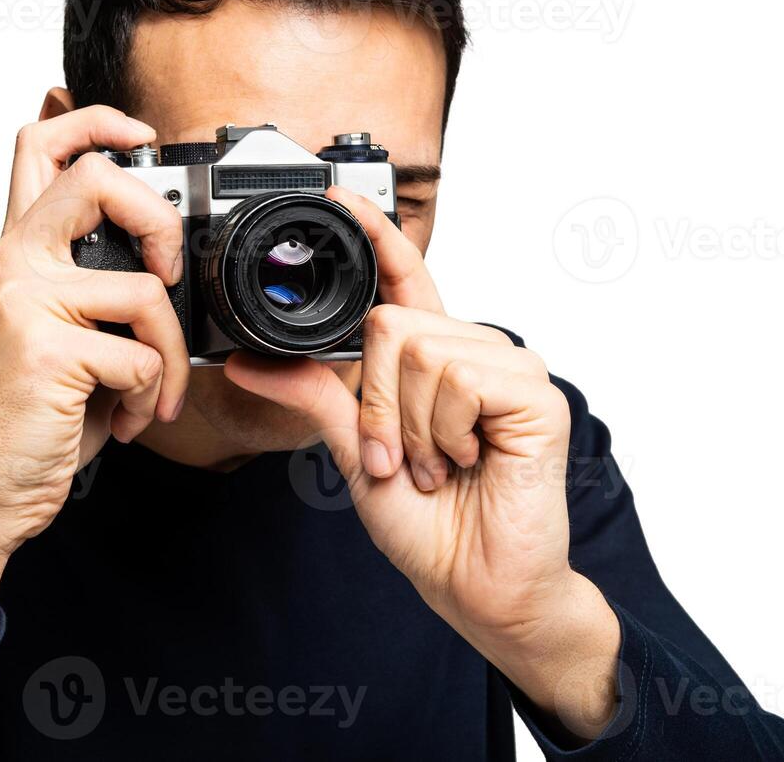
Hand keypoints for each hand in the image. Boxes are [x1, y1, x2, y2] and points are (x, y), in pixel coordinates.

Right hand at [0, 103, 189, 633]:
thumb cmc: (24, 418)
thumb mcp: (53, 334)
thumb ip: (89, 286)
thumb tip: (166, 262)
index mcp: (14, 254)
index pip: (38, 146)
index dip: (95, 120)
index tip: (143, 135)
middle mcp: (10, 263)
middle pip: (97, 177)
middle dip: (160, 219)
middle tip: (168, 274)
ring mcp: (23, 301)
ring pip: (145, 289)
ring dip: (170, 354)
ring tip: (148, 392)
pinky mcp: (44, 349)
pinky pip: (143, 355)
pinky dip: (152, 395)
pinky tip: (123, 419)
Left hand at [226, 186, 620, 738]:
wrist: (475, 585)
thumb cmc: (429, 525)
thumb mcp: (355, 454)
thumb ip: (317, 397)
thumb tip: (248, 360)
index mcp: (437, 361)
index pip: (407, 281)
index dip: (379, 238)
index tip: (341, 198)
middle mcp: (476, 354)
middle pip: (393, 324)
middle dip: (379, 405)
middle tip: (400, 460)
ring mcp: (511, 371)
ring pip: (420, 352)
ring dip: (411, 429)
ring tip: (436, 468)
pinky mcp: (535, 396)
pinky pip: (459, 380)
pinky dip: (446, 433)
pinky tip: (470, 462)